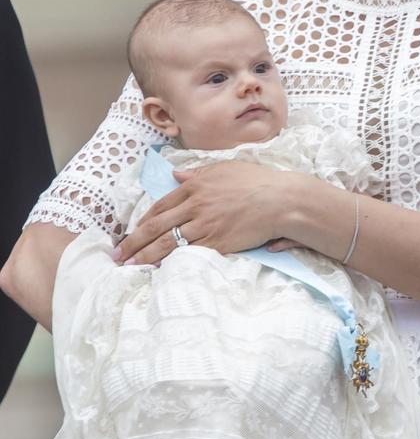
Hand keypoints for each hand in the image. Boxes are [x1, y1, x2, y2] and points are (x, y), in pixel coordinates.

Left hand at [112, 161, 297, 264]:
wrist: (282, 201)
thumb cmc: (257, 182)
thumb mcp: (225, 169)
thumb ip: (197, 172)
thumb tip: (175, 175)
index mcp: (195, 186)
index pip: (160, 206)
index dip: (142, 221)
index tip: (131, 233)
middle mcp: (195, 205)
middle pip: (157, 226)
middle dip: (134, 242)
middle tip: (118, 255)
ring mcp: (205, 225)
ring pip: (168, 243)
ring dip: (145, 256)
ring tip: (130, 266)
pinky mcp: (218, 242)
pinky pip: (189, 253)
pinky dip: (171, 262)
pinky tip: (159, 269)